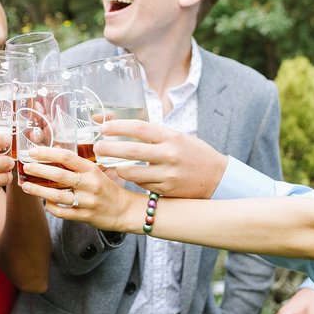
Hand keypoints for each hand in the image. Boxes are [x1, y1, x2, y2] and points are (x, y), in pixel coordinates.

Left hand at [19, 146, 139, 232]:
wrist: (125, 211)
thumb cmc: (107, 188)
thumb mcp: (96, 172)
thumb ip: (77, 165)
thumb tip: (54, 151)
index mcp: (92, 169)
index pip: (67, 157)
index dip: (48, 153)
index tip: (33, 151)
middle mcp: (89, 184)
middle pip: (59, 175)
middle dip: (39, 170)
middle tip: (26, 166)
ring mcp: (87, 201)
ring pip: (57, 195)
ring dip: (39, 190)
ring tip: (26, 186)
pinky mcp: (84, 216)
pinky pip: (62, 212)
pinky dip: (51, 207)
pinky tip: (44, 202)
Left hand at [94, 120, 227, 197]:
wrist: (216, 177)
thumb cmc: (191, 152)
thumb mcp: (175, 136)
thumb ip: (150, 133)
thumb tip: (119, 123)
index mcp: (171, 136)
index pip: (139, 128)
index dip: (118, 127)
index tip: (103, 127)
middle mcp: (169, 154)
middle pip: (131, 150)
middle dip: (109, 148)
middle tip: (97, 147)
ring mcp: (167, 174)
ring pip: (131, 172)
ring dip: (116, 167)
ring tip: (109, 163)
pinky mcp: (165, 190)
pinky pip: (140, 184)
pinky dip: (131, 179)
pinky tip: (127, 174)